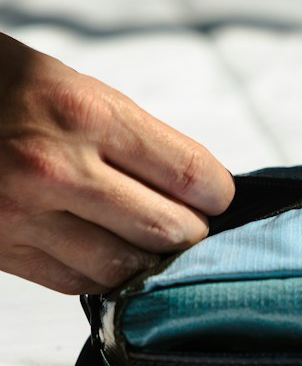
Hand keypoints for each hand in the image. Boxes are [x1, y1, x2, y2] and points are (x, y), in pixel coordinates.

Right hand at [0, 35, 234, 293]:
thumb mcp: (64, 83)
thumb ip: (126, 133)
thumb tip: (191, 183)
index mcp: (82, 112)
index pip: (188, 173)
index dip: (216, 192)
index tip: (216, 195)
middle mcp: (54, 168)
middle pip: (167, 229)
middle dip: (189, 231)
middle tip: (189, 224)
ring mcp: (22, 215)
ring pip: (125, 266)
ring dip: (148, 259)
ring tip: (150, 242)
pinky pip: (77, 282)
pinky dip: (102, 274)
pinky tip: (105, 253)